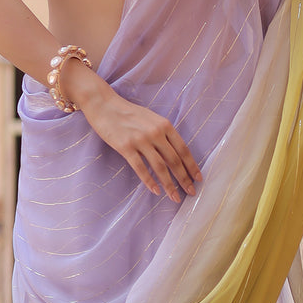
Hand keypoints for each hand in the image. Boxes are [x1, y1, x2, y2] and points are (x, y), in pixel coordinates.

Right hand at [67, 66, 201, 202]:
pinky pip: (140, 168)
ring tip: (175, 197)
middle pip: (174, 160)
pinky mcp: (125, 146)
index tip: (198, 178)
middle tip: (191, 192)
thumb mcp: (152, 119)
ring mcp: (140, 140)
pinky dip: (149, 181)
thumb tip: (176, 152)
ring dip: (169, 184)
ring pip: (160, 167)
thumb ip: (164, 133)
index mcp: (164, 125)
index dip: (192, 165)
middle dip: (184, 178)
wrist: (104, 105)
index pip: (183, 149)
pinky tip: (155, 191)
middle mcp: (155, 132)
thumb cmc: (129, 113)